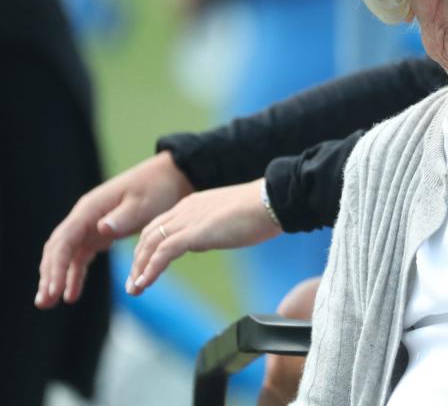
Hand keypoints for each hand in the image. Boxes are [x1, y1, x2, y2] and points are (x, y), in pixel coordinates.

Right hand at [35, 151, 192, 308]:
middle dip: (49, 275)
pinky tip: (71, 295)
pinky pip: (80, 257)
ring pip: (65, 254)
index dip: (57, 266)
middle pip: (58, 248)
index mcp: (90, 208)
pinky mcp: (99, 234)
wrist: (170, 179)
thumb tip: (101, 229)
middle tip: (44, 302)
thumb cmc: (157, 189)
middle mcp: (84, 217)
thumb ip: (122, 217)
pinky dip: (74, 275)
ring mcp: (90, 226)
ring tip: (50, 303)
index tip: (54, 288)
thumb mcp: (143, 203)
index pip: (65, 240)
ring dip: (56, 277)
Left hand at [125, 180, 282, 295]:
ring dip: (139, 268)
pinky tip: (145, 283)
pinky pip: (162, 253)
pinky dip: (150, 269)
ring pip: (150, 245)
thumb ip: (212, 228)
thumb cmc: (261, 210)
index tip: (144, 266)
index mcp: (193, 205)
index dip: (148, 247)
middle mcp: (185, 210)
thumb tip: (205, 240)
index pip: (160, 225)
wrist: (272, 201)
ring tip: (135, 289)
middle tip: (133, 282)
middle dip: (138, 260)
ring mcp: (188, 220)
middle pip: (148, 235)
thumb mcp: (228, 219)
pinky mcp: (194, 233)